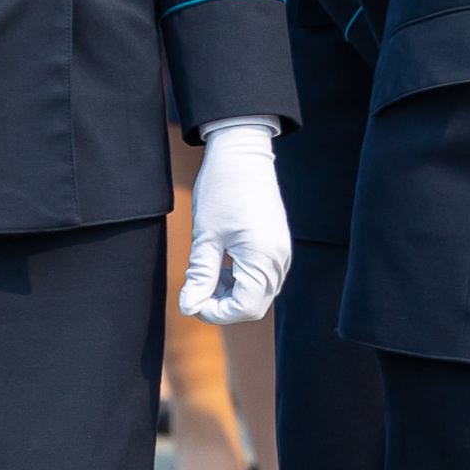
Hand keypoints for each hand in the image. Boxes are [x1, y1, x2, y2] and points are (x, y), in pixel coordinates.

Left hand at [182, 121, 290, 323]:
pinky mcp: (278, 244)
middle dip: (224, 305)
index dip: (216, 313)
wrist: (243, 156)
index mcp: (262, 258)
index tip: (192, 299)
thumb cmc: (222, 191)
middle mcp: (279, 259)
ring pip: (260, 292)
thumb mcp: (206, 237)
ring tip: (208, 274)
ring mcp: (281, 252)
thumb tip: (188, 308)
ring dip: (232, 293)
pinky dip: (242, 280)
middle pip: (255, 304)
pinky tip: (223, 264)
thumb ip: (200, 276)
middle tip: (197, 288)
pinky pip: (264, 276)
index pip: (245, 308)